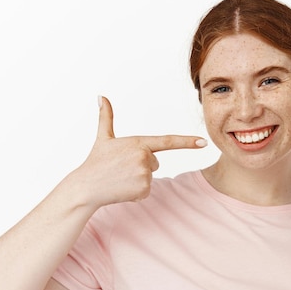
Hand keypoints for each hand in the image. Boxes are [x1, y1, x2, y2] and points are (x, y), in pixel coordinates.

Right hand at [71, 96, 206, 207]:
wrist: (87, 186)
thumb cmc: (95, 162)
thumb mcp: (103, 138)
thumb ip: (106, 117)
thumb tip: (100, 97)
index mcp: (139, 142)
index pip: (168, 141)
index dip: (188, 142)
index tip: (204, 142)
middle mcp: (144, 157)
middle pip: (155, 162)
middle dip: (141, 166)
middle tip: (122, 168)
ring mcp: (145, 174)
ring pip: (150, 177)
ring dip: (138, 180)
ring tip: (121, 178)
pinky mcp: (144, 189)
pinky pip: (147, 191)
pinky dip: (136, 192)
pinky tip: (123, 189)